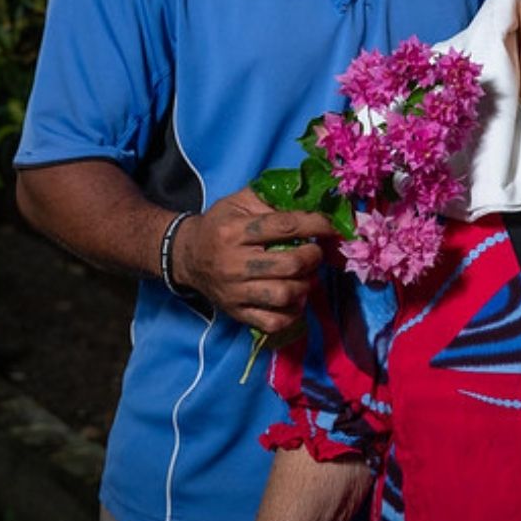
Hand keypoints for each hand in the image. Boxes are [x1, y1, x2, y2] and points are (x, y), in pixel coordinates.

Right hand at [171, 187, 333, 330]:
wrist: (186, 256)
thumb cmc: (220, 224)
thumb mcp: (239, 202)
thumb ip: (272, 198)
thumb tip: (312, 198)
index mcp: (235, 230)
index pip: (285, 226)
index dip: (316, 224)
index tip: (333, 225)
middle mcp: (234, 263)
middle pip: (290, 264)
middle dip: (314, 256)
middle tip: (316, 251)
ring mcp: (235, 292)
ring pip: (285, 294)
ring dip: (306, 284)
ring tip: (307, 274)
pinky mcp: (237, 313)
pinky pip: (273, 322)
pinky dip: (292, 312)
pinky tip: (295, 297)